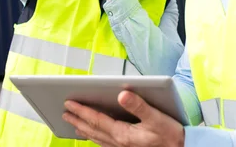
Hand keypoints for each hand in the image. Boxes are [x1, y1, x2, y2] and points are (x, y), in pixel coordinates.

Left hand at [63, 90, 184, 146]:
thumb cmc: (171, 136)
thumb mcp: (157, 118)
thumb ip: (138, 105)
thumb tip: (122, 93)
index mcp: (124, 134)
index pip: (97, 120)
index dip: (82, 110)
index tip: (69, 103)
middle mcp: (120, 143)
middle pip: (93, 130)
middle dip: (77, 120)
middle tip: (64, 112)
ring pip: (97, 138)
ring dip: (84, 130)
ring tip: (73, 123)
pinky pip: (105, 144)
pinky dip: (95, 138)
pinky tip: (94, 135)